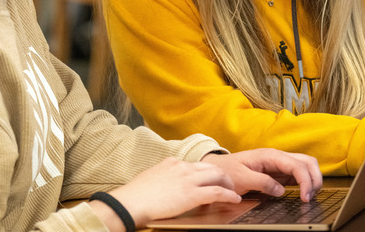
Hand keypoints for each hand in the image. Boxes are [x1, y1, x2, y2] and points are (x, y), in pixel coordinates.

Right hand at [104, 157, 240, 227]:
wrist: (130, 203)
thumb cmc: (135, 195)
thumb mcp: (151, 178)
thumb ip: (163, 178)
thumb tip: (167, 184)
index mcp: (172, 162)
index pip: (196, 164)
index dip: (206, 172)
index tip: (211, 178)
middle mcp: (183, 167)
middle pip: (211, 166)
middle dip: (222, 174)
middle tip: (228, 183)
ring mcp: (188, 179)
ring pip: (218, 176)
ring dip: (229, 184)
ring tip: (234, 190)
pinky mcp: (192, 194)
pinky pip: (217, 192)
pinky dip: (229, 195)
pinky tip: (235, 199)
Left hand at [201, 148, 322, 201]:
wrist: (216, 169)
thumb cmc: (226, 171)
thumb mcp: (241, 178)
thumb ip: (261, 182)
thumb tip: (281, 191)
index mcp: (270, 155)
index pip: (297, 165)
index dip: (305, 181)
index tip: (305, 198)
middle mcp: (277, 157)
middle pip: (307, 161)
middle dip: (315, 178)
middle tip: (311, 197)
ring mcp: (279, 164)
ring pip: (305, 166)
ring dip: (312, 179)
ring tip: (309, 196)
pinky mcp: (278, 172)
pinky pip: (297, 174)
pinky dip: (305, 182)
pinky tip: (303, 193)